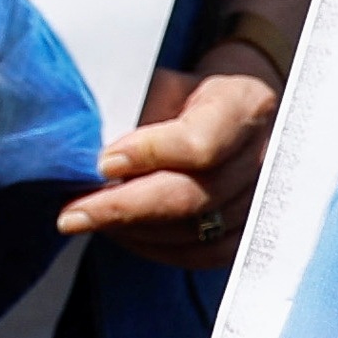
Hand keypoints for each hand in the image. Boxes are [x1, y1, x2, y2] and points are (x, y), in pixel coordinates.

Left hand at [66, 53, 276, 263]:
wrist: (236, 112)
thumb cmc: (191, 94)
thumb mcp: (167, 83)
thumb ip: (138, 110)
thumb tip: (91, 147)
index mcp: (245, 106)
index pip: (200, 143)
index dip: (149, 155)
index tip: (103, 163)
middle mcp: (263, 158)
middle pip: (192, 197)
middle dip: (124, 208)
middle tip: (74, 213)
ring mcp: (262, 201)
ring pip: (192, 233)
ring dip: (133, 230)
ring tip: (90, 219)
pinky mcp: (250, 234)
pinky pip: (200, 255)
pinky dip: (154, 248)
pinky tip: (122, 233)